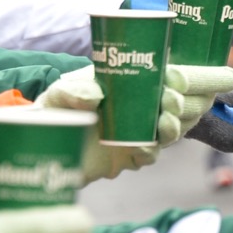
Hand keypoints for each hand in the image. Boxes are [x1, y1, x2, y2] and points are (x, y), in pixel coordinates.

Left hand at [33, 63, 232, 178]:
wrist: (43, 143)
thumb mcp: (59, 93)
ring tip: (166, 121)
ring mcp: (142, 131)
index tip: (177, 77)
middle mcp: (146, 106)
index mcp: (139, 82)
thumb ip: (73, 92)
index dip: (187, 77)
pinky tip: (145, 146)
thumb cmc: (55, 109)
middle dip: (189, 101)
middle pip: (186, 104)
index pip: (175, 76)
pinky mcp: (132, 156)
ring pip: (175, 129)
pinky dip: (151, 150)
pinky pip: (151, 154)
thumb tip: (94, 95)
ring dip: (176, 126)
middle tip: (173, 100)